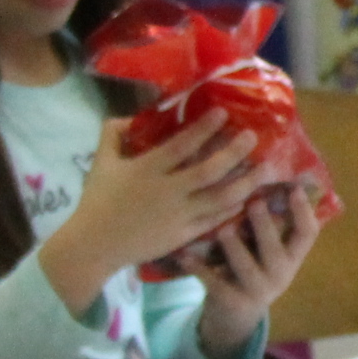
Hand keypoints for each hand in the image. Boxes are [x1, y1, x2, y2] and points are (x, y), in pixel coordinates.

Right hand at [38, 112, 260, 317]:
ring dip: (246, 182)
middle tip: (253, 136)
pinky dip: (232, 208)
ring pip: (220, 197)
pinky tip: (247, 197)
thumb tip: (130, 116)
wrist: (93, 246)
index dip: (204, 128)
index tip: (224, 112)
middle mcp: (167, 191)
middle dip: (235, 152)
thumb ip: (113, 135)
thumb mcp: (101, 164)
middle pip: (209, 170)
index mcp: (146, 170)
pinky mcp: (183, 235)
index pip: (181, 146)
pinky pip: (214, 220)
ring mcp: (178, 215)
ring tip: (264, 168)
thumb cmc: (97, 201)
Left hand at [195, 180, 322, 358]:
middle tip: (253, 202)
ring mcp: (256, 290)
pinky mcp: (230, 301)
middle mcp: (280, 274)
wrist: (235, 317)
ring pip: (246, 267)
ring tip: (223, 229)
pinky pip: (213, 281)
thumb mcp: (268, 252)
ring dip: (234, 247)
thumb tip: (264, 177)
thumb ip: (270, 226)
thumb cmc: (252, 269)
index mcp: (293, 257)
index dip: (303, 211)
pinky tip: (183, 253)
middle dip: (265, 226)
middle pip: (276, 250)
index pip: (308, 233)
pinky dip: (197, 267)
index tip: (293, 188)